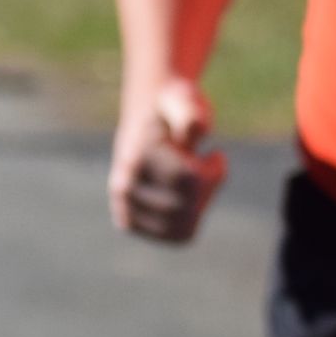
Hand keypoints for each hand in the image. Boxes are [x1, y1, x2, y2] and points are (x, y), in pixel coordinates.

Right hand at [109, 79, 229, 241]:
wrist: (148, 121)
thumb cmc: (172, 110)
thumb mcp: (183, 100)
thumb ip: (190, 111)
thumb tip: (196, 128)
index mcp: (134, 157)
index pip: (187, 180)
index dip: (211, 170)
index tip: (213, 154)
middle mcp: (122, 186)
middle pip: (186, 205)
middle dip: (207, 186)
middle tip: (209, 166)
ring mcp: (124, 207)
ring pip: (184, 225)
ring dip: (201, 203)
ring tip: (198, 180)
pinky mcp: (131, 222)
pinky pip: (177, 236)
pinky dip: (192, 220)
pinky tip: (191, 199)